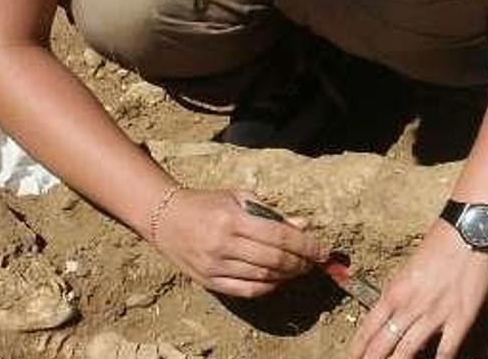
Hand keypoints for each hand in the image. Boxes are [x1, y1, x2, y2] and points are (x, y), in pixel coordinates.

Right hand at [154, 189, 327, 297]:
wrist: (165, 218)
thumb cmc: (206, 204)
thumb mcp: (237, 198)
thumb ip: (271, 212)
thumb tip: (303, 226)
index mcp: (232, 219)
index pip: (279, 236)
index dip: (306, 245)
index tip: (322, 250)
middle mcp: (223, 244)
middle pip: (274, 259)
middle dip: (301, 263)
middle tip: (313, 262)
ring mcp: (215, 265)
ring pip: (263, 277)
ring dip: (287, 275)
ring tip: (298, 269)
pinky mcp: (209, 281)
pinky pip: (247, 290)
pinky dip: (268, 287)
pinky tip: (277, 279)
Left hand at [347, 222, 487, 358]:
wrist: (468, 230)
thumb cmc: (438, 244)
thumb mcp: (408, 269)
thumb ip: (399, 292)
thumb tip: (390, 313)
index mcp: (395, 291)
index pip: (369, 327)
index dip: (358, 347)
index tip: (352, 357)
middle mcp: (410, 306)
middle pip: (383, 344)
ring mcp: (435, 314)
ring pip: (408, 351)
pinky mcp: (461, 318)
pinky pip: (446, 350)